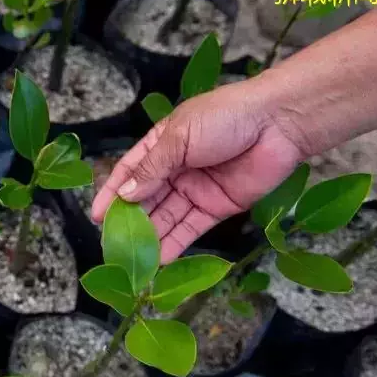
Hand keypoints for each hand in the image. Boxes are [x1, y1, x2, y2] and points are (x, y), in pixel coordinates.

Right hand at [91, 80, 307, 262]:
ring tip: (133, 257)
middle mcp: (176, 169)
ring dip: (151, 236)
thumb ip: (151, 169)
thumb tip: (124, 196)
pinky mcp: (218, 206)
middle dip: (130, 220)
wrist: (279, 123)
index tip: (97, 216)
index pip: (130, 171)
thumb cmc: (225, 117)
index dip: (112, 193)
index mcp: (162, 144)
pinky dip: (176, 243)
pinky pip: (191, 228)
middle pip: (146, 199)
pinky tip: (160, 259)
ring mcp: (196, 189)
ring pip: (167, 217)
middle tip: (113, 243)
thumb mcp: (179, 137)